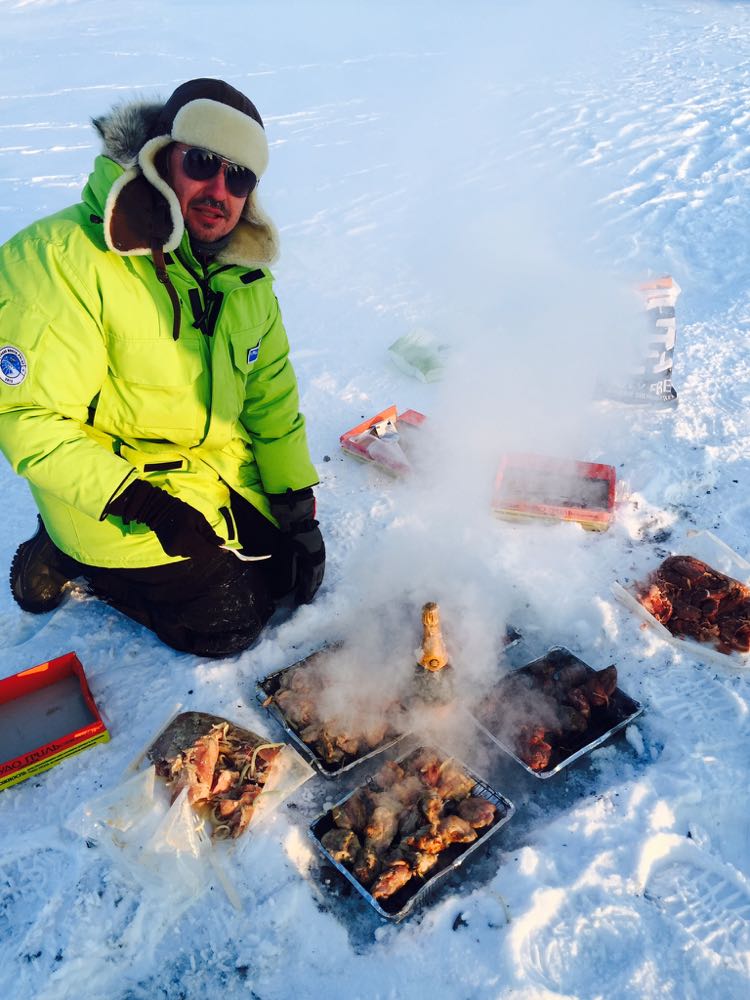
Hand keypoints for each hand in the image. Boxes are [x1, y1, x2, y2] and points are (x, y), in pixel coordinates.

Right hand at [105, 479, 222, 560]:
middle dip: (210, 549)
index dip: (217, 551)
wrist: (158, 511)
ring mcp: (173, 551)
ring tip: (198, 535)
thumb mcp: (199, 519)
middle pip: (201, 554)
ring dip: (200, 548)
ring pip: (194, 554)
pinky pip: (186, 553)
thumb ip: (210, 533)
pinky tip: (190, 538)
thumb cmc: (181, 511)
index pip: (206, 550)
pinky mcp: (170, 552)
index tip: (226, 549)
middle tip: (216, 542)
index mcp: (187, 537)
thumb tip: (222, 544)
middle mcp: (179, 547)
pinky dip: (192, 548)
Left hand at [269, 488, 325, 603]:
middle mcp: (320, 559)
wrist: (298, 516)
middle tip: (306, 598)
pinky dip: (316, 571)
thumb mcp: (287, 556)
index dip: (305, 593)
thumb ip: (287, 574)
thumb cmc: (291, 535)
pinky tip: (311, 572)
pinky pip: (319, 564)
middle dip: (312, 589)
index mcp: (313, 563)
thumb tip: (283, 590)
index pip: (310, 583)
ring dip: (315, 581)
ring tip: (310, 588)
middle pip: (318, 579)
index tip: (301, 602)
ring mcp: (321, 551)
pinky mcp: (319, 546)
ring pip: (320, 571)